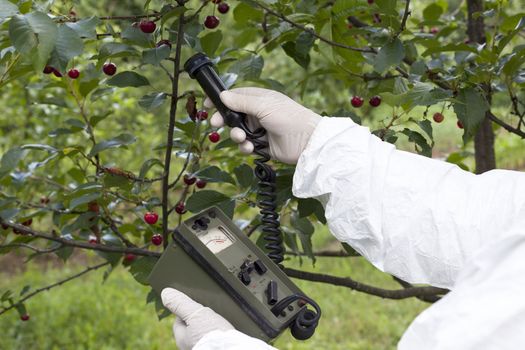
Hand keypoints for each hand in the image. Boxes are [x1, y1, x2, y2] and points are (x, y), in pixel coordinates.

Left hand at [161, 288, 233, 349]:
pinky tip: (225, 328)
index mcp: (182, 338)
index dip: (185, 309)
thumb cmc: (211, 335)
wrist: (231, 348)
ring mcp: (203, 346)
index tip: (193, 303)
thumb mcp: (195, 314)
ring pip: (202, 332)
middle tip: (208, 310)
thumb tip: (166, 293)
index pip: (178, 321)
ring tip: (218, 318)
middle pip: (191, 327)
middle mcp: (190, 345)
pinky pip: (215, 336)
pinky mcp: (217, 346)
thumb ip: (181, 304)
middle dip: (198, 318)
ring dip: (209, 325)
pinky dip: (218, 331)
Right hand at [205, 87, 321, 163]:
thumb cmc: (288, 117)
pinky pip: (246, 145)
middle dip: (224, 120)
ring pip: (237, 131)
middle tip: (215, 124)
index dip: (221, 100)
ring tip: (242, 138)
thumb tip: (222, 95)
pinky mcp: (261, 145)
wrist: (305, 141)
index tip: (208, 105)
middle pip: (232, 115)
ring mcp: (259, 129)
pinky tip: (250, 147)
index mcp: (259, 98)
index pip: (235, 96)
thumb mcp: (263, 105)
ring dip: (236, 135)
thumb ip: (241, 102)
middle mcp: (258, 113)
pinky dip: (245, 147)